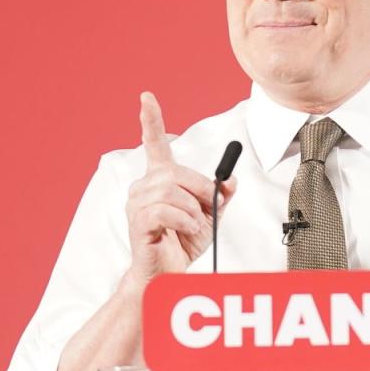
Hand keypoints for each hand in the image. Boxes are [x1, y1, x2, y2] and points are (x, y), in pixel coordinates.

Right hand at [124, 92, 235, 286]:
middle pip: (176, 172)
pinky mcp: (138, 222)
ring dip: (194, 209)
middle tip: (211, 208)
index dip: (151, 120)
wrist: (170, 273)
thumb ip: (221, 194)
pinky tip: (188, 229)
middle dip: (201, 190)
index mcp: (160, 179)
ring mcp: (137, 204)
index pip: (155, 144)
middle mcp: (144, 186)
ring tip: (196, 224)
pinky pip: (165, 210)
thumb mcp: (212, 214)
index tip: (146, 97)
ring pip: (172, 191)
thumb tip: (231, 181)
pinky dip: (185, 220)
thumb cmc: (184, 241)